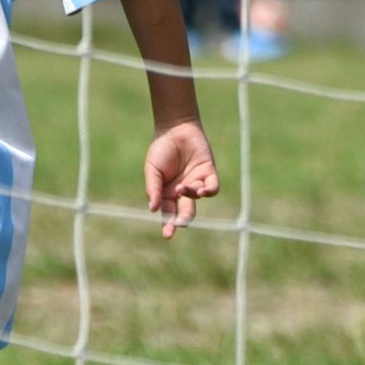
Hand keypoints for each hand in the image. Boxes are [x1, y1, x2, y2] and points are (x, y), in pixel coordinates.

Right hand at [144, 120, 219, 236]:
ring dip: (190, 196)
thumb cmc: (161, 150)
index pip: (168, 213)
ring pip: (196, 199)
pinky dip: (208, 191)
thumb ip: (154, 189)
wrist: (175, 129)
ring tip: (181, 187)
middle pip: (185, 212)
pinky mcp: (208, 173)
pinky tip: (201, 189)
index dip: (168, 224)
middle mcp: (182, 192)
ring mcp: (196, 183)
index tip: (168, 235)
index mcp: (167, 194)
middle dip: (183, 219)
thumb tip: (153, 209)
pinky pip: (212, 188)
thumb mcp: (152, 170)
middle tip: (180, 223)